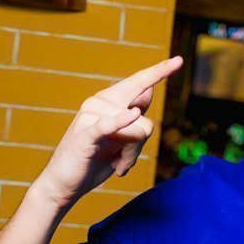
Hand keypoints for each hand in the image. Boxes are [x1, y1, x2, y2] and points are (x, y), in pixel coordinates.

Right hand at [32, 56, 183, 209]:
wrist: (65, 183)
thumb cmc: (95, 159)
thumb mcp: (122, 137)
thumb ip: (134, 114)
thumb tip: (149, 89)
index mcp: (110, 100)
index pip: (140, 82)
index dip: (160, 71)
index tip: (179, 60)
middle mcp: (100, 102)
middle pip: (143, 109)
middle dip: (141, 139)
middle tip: (124, 162)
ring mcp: (91, 116)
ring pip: (139, 130)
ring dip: (130, 156)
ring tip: (114, 164)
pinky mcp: (85, 134)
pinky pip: (110, 124)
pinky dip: (121, 122)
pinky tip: (131, 115)